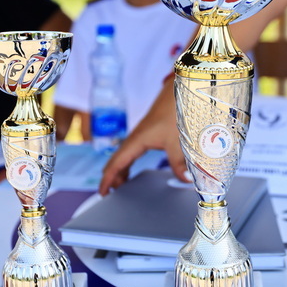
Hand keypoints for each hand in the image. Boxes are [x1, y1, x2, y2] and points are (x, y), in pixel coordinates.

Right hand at [98, 80, 186, 194]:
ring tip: (121, 186)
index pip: (117, 163)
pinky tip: (132, 168)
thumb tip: (184, 180)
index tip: (102, 192)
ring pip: (124, 156)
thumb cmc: (175, 111)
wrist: (178, 92)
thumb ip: (180, 163)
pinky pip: (132, 151)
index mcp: (137, 140)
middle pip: (117, 161)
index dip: (108, 179)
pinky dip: (128, 163)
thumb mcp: (178, 141)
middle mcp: (135, 138)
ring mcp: (140, 135)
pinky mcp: (147, 132)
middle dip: (112, 177)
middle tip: (110, 194)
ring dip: (120, 171)